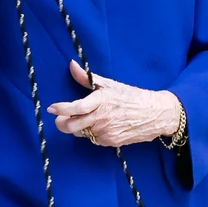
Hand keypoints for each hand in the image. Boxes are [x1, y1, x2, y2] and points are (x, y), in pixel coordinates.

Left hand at [48, 61, 182, 147]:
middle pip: (72, 126)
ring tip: (88, 119)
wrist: (155, 114)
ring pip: (81, 133)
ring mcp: (106, 131)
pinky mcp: (110, 142)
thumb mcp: (110, 84)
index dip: (61, 109)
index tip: (51, 108)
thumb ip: (87, 78)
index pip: (75, 107)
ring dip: (79, 128)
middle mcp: (102, 117)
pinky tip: (102, 125)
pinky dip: (93, 133)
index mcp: (101, 100)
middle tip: (60, 119)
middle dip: (61, 123)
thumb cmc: (132, 97)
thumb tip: (72, 64)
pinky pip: (93, 139)